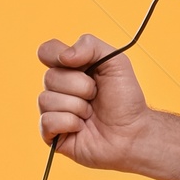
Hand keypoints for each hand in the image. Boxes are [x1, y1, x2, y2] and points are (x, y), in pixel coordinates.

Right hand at [37, 34, 149, 168]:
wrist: (133, 133)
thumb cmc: (125, 100)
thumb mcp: (116, 62)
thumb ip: (90, 46)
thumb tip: (64, 57)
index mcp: (70, 68)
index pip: (46, 51)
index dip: (58, 55)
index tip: (79, 64)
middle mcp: (58, 88)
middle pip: (49, 77)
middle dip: (81, 86)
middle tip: (96, 95)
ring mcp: (54, 111)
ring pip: (46, 99)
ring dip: (77, 106)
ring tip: (91, 113)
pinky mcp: (52, 134)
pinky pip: (47, 121)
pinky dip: (69, 123)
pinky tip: (81, 127)